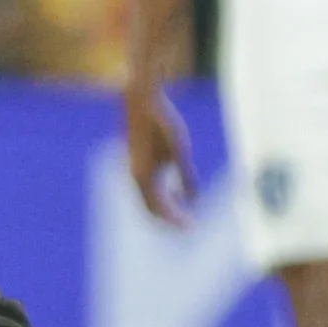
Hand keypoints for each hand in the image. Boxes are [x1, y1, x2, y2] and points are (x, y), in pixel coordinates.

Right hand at [124, 79, 195, 225]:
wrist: (141, 99)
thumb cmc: (162, 121)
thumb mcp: (180, 149)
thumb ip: (186, 175)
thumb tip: (193, 199)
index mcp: (143, 176)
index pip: (158, 210)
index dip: (175, 221)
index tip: (191, 228)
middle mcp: (135, 176)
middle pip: (151, 209)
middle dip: (170, 220)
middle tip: (189, 226)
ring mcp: (134, 169)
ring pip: (150, 198)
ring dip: (167, 206)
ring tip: (186, 209)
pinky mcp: (137, 162)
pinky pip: (149, 187)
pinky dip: (163, 194)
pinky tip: (178, 191)